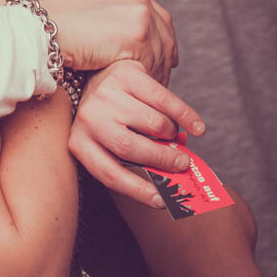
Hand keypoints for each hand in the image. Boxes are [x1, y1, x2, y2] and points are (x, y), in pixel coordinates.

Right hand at [42, 0, 176, 82]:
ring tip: (150, 90)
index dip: (160, 39)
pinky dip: (150, 78)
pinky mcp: (137, 36)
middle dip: (163, 57)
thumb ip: (108, 16)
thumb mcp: (86, 12)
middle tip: (159, 78)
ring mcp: (140, 14)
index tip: (159, 58)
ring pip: (161, 50)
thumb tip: (119, 36)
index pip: (156, 16)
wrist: (40, 32)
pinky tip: (142, 90)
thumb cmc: (52, 27)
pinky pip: (152, 62)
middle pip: (164, 33)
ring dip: (158, 71)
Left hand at [70, 60, 205, 207]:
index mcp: (80, 142)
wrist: (100, 75)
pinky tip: (196, 127)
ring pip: (152, 123)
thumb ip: (131, 160)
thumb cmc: (110, 118)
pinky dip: (186, 117)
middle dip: (162, 160)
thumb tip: (169, 180)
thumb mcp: (108, 142)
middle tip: (182, 164)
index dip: (136, 190)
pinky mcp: (126, 75)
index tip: (160, 201)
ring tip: (172, 136)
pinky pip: (165, 100)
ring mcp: (105, 94)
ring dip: (170, 134)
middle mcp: (89, 117)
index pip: (109, 173)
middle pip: (130, 148)